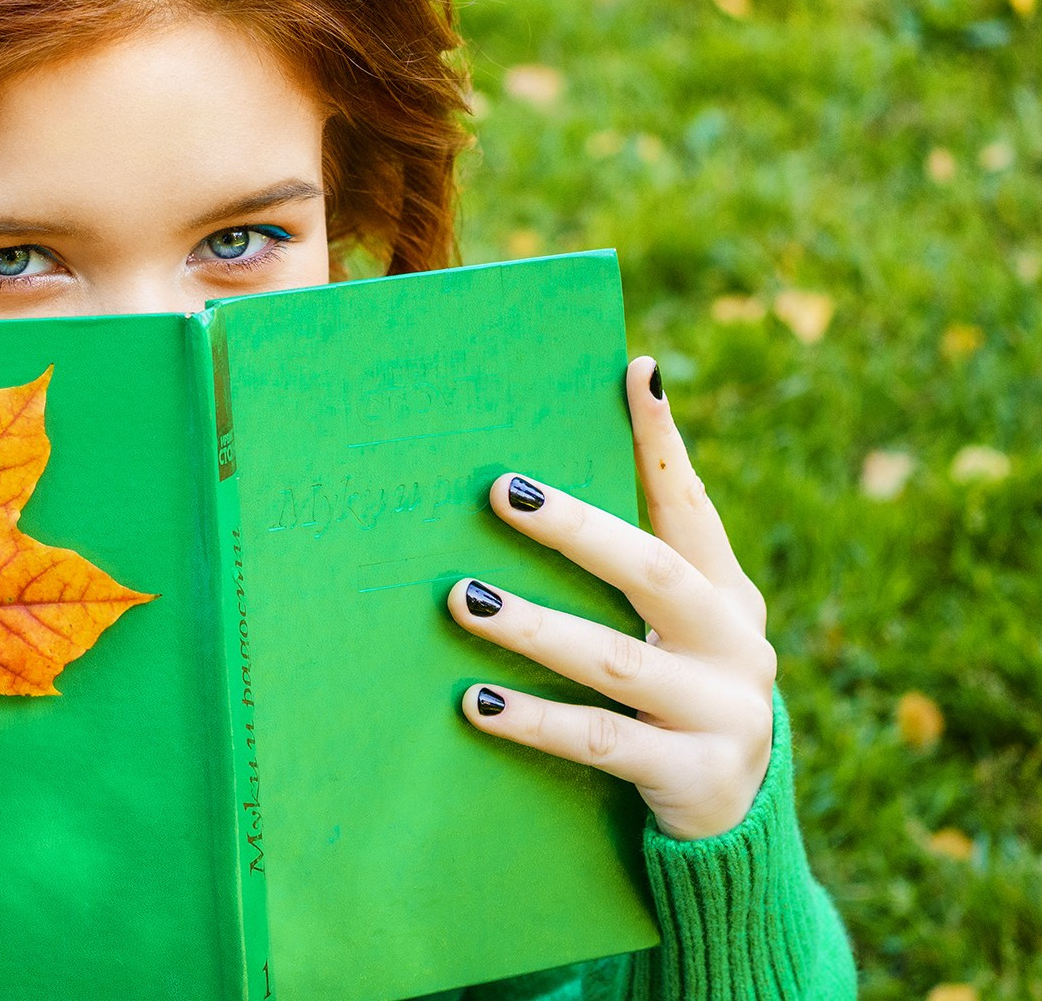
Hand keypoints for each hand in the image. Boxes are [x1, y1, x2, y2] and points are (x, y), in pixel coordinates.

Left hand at [444, 356, 776, 839]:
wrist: (735, 825)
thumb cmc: (675, 696)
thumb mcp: (672, 629)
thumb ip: (634, 559)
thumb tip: (552, 466)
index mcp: (725, 592)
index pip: (690, 505)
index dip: (662, 442)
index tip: (635, 374)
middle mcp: (734, 644)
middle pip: (653, 571)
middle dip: (578, 528)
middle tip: (501, 490)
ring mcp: (721, 712)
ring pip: (615, 661)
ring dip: (535, 627)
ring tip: (464, 598)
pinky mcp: (693, 775)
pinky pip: (599, 742)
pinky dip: (534, 719)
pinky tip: (475, 701)